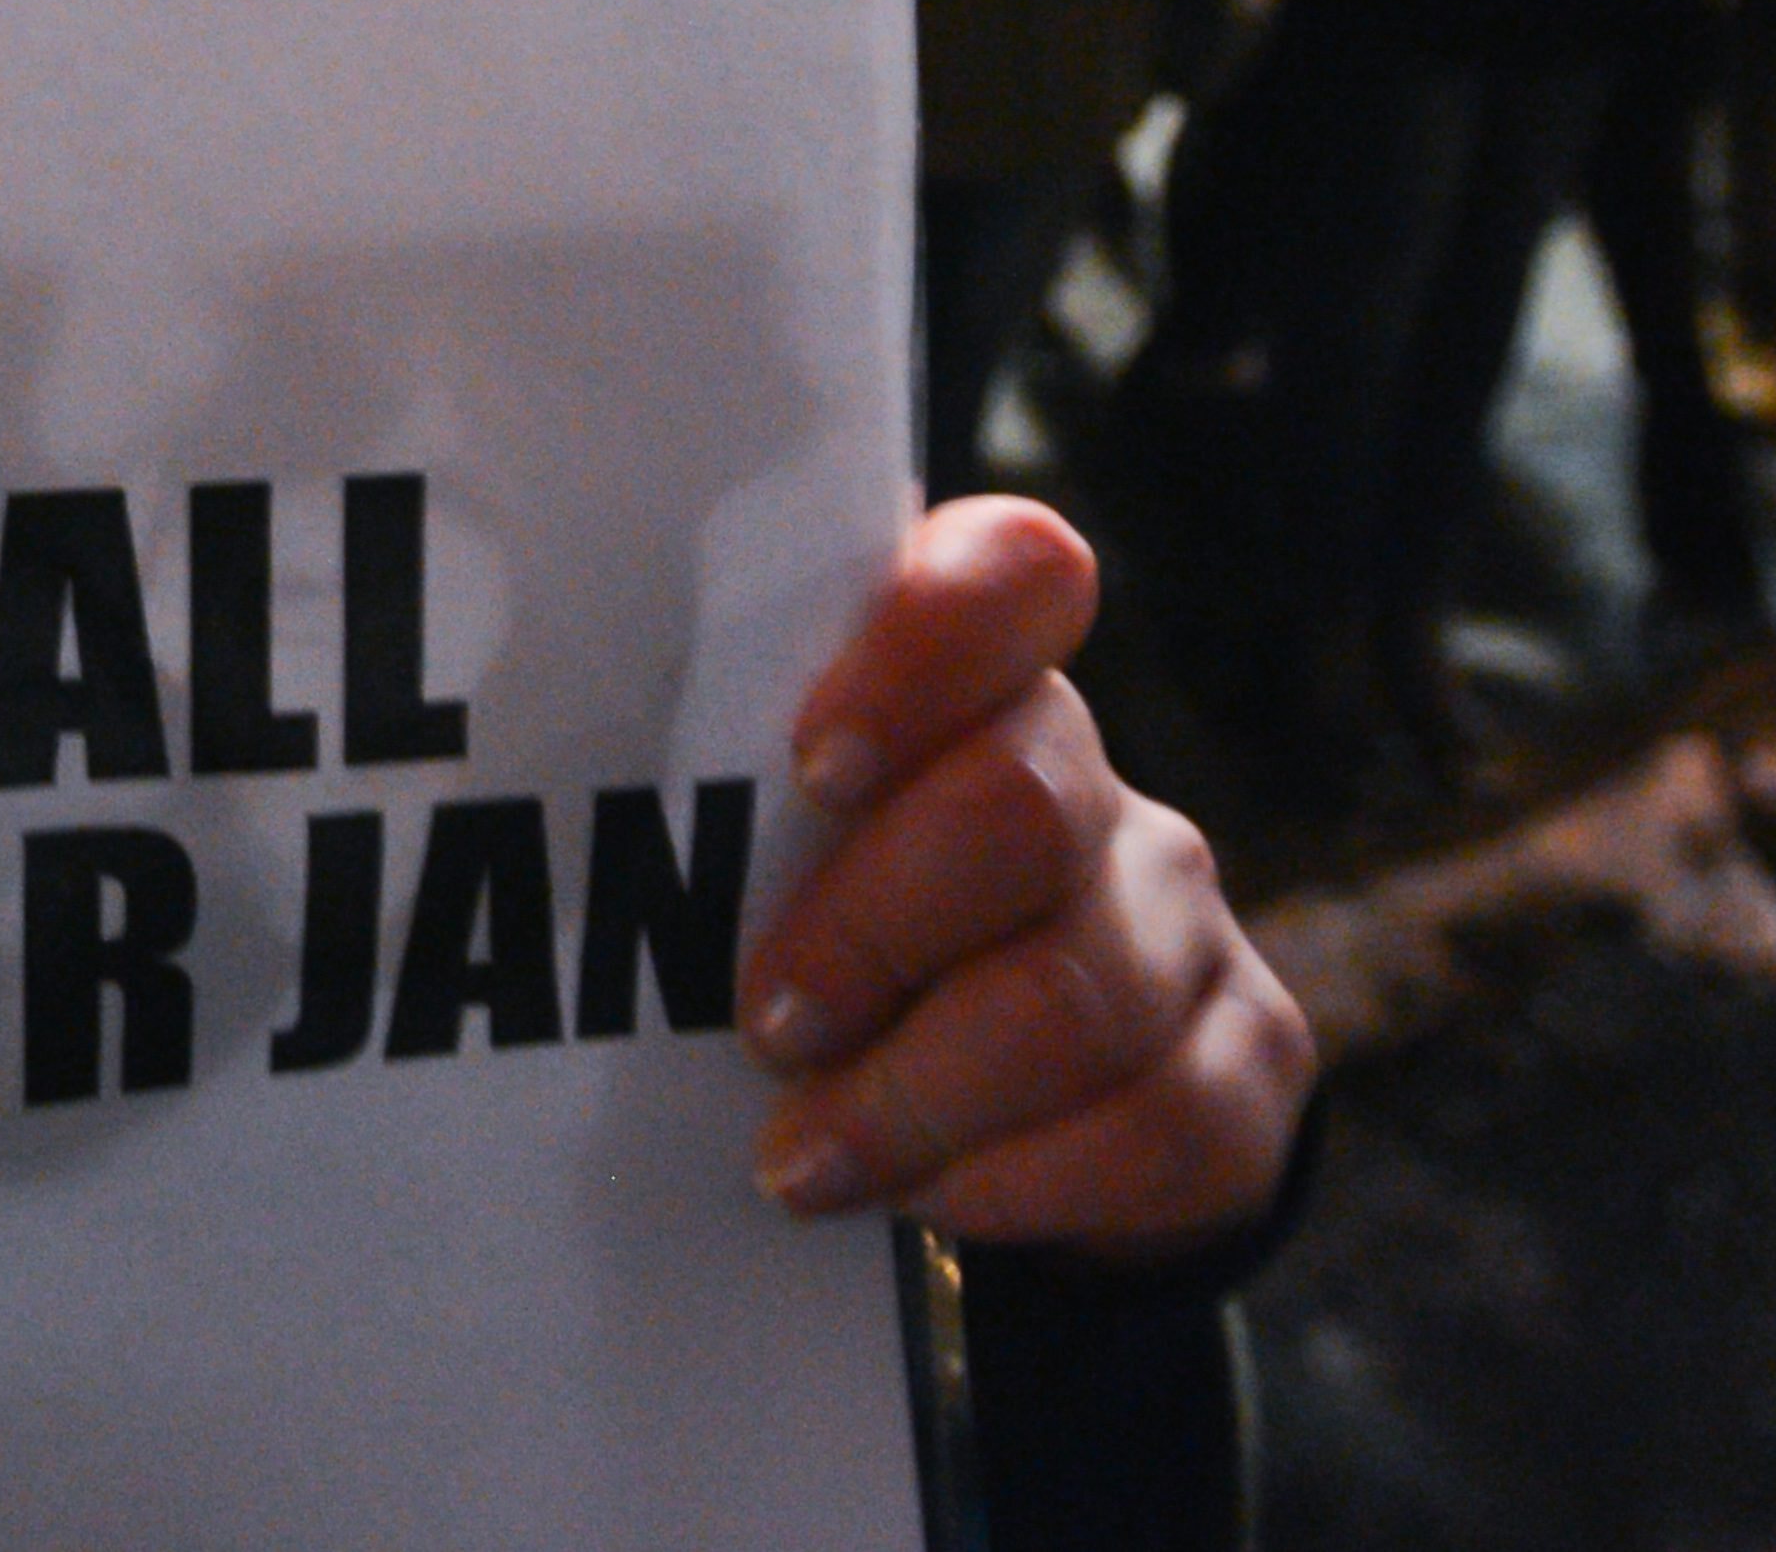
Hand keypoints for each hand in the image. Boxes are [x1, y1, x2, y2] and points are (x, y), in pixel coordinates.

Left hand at [739, 501, 1314, 1254]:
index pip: (1014, 574)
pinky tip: (925, 1202)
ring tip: (801, 1159)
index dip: (922, 650)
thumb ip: (716, 801)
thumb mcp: (781, 856)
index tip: (811, 761)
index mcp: (985, 690)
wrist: (1044, 1108)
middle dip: (869, 931)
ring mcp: (1187, 924)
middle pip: (1020, 808)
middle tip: (764, 1024)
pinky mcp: (1249, 1067)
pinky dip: (1013, 1182)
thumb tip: (526, 796)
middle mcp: (1102, 788)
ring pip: (1071, 998)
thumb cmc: (847, 937)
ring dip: (912, 1095)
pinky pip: (1151, 1129)